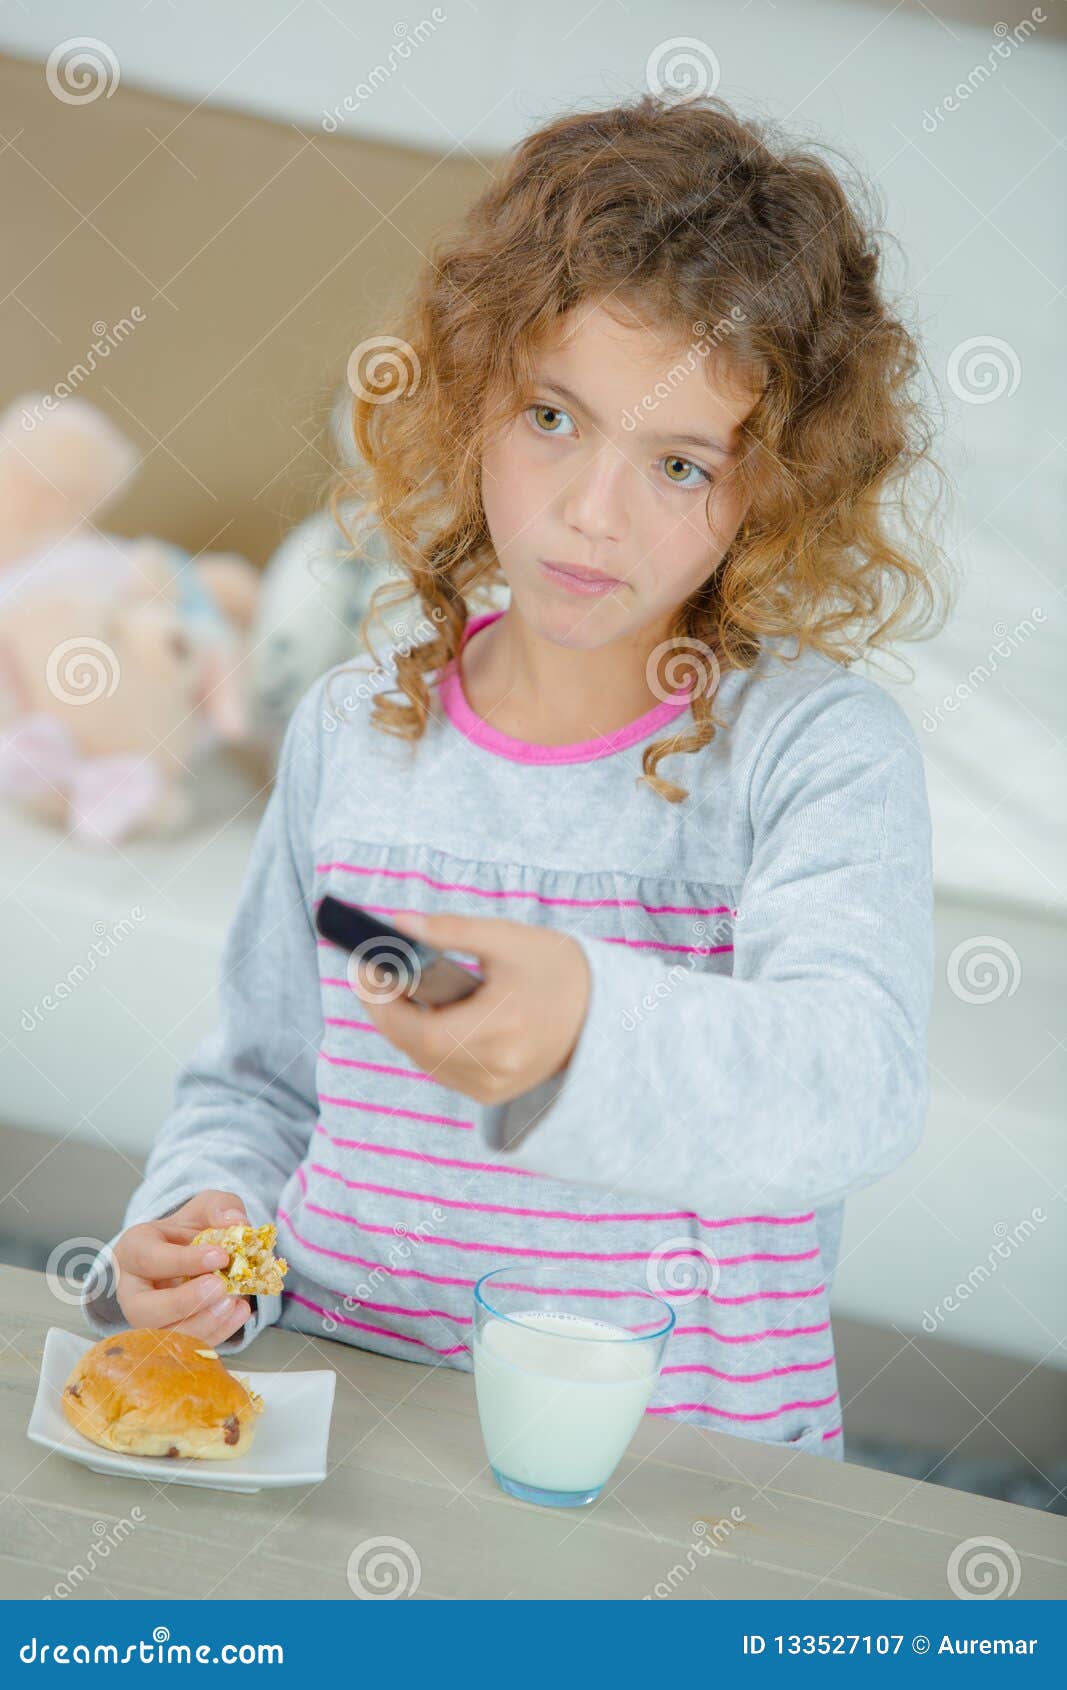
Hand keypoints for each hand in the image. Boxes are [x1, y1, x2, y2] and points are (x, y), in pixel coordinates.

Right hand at [111, 1189, 255, 1344]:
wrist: (196, 1255)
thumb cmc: (193, 1231)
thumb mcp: (206, 1207)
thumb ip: (220, 1207)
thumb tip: (236, 1222)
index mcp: (134, 1250)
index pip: (149, 1259)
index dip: (184, 1261)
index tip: (221, 1255)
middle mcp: (133, 1291)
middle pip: (143, 1310)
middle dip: (184, 1303)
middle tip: (221, 1286)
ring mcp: (148, 1321)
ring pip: (163, 1337)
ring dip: (202, 1324)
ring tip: (234, 1302)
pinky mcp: (168, 1339)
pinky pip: (186, 1348)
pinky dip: (216, 1334)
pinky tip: (239, 1312)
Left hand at [349, 910, 590, 1105]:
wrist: (604, 1012)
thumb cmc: (557, 970)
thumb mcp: (508, 938)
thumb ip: (452, 930)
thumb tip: (399, 923)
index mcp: (501, 1028)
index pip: (420, 1031)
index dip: (382, 1004)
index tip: (362, 970)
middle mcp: (496, 1068)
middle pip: (415, 1048)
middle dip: (385, 1011)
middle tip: (369, 974)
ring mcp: (494, 1087)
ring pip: (425, 1062)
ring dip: (403, 1028)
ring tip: (392, 987)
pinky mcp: (493, 1093)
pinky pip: (442, 1070)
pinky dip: (426, 1043)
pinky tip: (423, 1013)